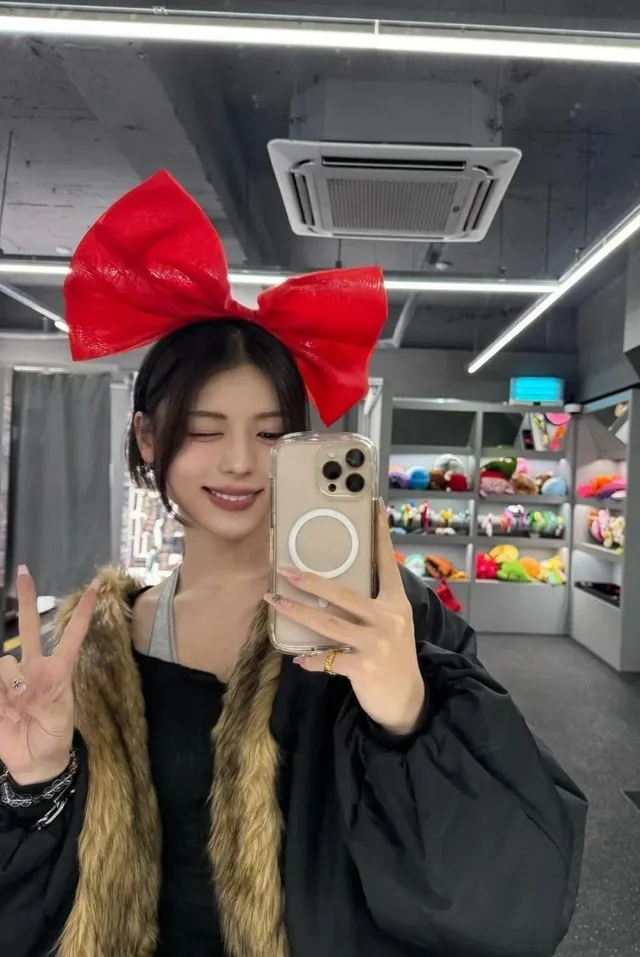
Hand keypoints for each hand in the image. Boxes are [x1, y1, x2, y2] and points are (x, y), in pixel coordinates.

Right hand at [0, 567, 97, 784]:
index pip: (71, 637)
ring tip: (16, 707)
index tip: (93, 587)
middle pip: (29, 628)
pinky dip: (0, 690)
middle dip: (26, 600)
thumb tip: (21, 681)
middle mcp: (33, 668)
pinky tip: (5, 706)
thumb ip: (45, 696)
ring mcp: (11, 679)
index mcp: (57, 671)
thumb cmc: (54, 736)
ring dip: (10, 682)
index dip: (81, 614)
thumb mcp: (60, 718)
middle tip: (24, 570)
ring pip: (4, 661)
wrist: (34, 762)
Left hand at [265, 502, 425, 734]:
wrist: (408, 701)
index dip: (380, 536)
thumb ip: (369, 607)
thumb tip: (329, 591)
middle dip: (311, 580)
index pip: (387, 564)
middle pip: (344, 594)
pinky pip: (328, 658)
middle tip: (285, 570)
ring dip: (297, 613)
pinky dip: (311, 659)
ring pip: (328, 623)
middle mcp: (389, 619)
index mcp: (396, 604)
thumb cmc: (393, 657)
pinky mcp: (364, 667)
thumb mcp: (391, 626)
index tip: (374, 507)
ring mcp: (377, 643)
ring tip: (274, 602)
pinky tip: (299, 658)